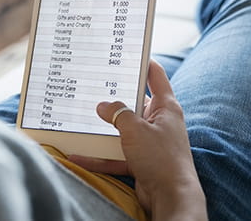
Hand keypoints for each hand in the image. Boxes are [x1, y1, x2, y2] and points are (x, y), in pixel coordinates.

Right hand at [70, 60, 206, 219]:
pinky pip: (117, 154)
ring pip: (123, 131)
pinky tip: (79, 156)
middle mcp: (160, 123)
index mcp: (166, 107)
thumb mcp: (135, 130)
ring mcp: (150, 143)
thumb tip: (103, 105)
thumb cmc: (161, 159)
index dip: (143, 62)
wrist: (171, 197)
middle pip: (135, 103)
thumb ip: (118, 114)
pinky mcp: (142, 161)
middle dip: (114, 99)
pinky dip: (100, 156)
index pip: (156, 76)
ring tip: (80, 119)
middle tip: (92, 86)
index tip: (127, 51)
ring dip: (104, 130)